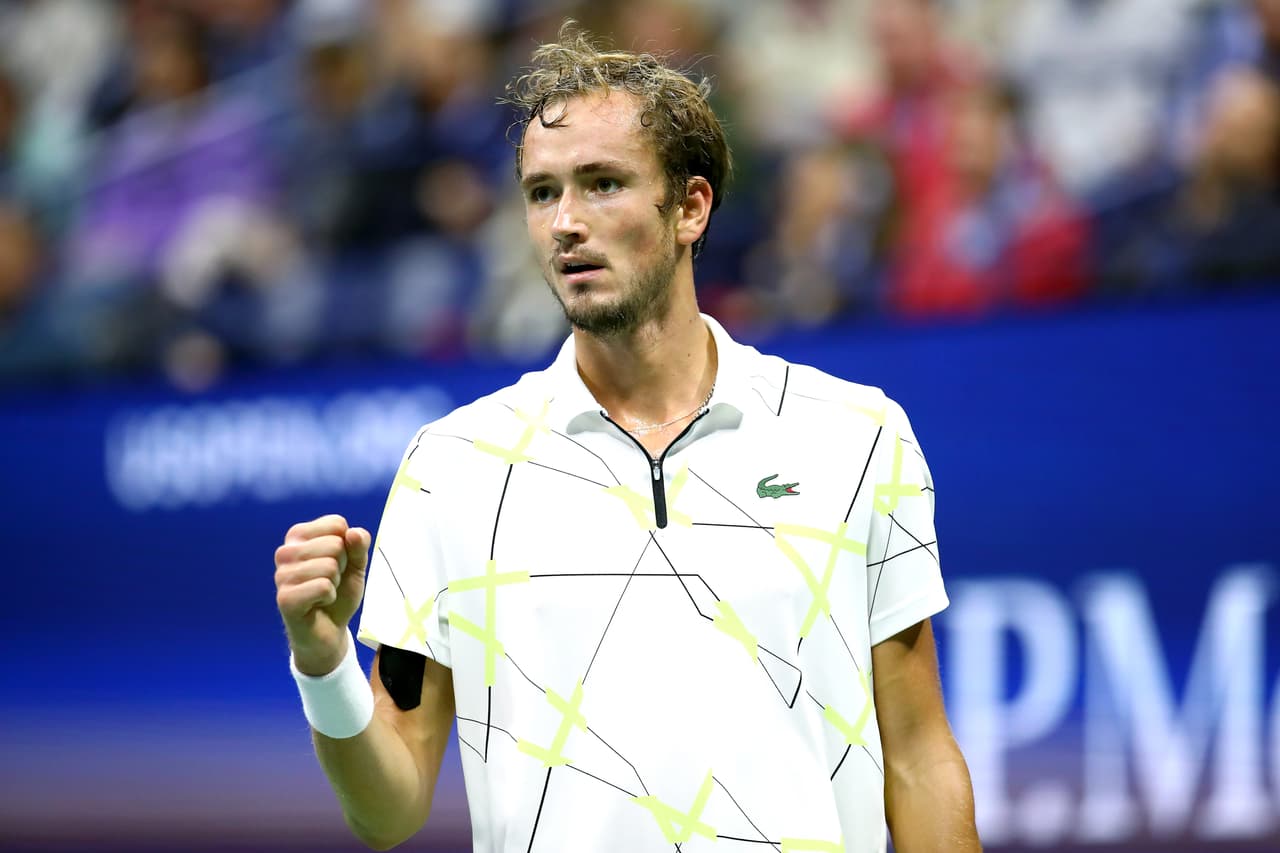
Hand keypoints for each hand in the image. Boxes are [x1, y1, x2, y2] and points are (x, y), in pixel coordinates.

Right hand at [275, 514, 370, 675]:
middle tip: (330, 581)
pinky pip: (323, 587)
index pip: (336, 524)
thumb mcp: (356, 565)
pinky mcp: (285, 598)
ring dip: (335, 583)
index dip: (347, 546)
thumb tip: (353, 532)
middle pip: (334, 544)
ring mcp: (282, 575)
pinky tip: (318, 604)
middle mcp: (285, 551)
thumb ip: (359, 545)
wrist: (328, 631)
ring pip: (329, 566)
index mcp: (298, 536)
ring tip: (323, 593)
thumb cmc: (338, 593)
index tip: (337, 563)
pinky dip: (330, 597)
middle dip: (342, 566)